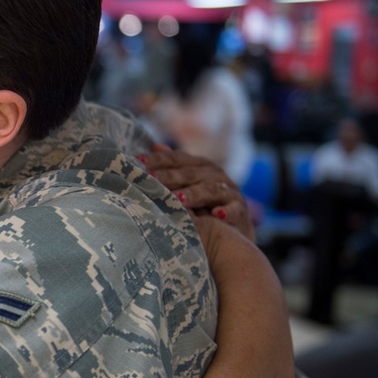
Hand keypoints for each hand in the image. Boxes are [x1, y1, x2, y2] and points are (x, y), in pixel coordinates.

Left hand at [139, 144, 254, 242]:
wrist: (234, 232)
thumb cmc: (203, 206)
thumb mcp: (187, 185)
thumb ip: (173, 167)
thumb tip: (155, 145)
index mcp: (198, 165)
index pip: (175, 159)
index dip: (156, 160)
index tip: (136, 162)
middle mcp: (214, 174)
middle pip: (190, 173)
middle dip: (171, 177)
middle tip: (153, 180)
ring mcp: (229, 190)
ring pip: (211, 189)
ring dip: (195, 194)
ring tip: (180, 201)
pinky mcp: (241, 209)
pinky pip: (234, 209)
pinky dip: (227, 212)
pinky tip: (217, 216)